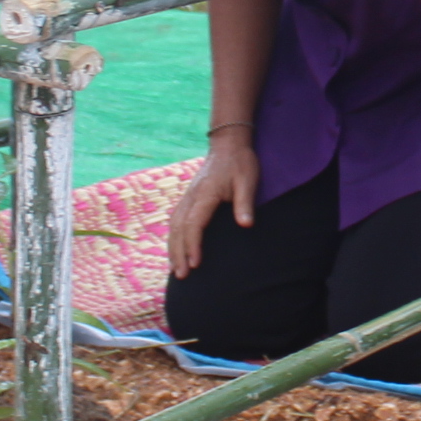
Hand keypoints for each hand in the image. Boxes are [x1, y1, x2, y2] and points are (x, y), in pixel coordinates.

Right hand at [168, 131, 257, 277]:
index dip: (193, 245)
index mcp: (204, 194)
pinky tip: (175, 251)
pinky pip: (176, 221)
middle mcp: (191, 196)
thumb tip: (246, 225)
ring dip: (173, 248)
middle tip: (181, 276)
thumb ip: (244, 203)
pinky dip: (173, 238)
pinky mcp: (188, 198)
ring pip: (174, 226)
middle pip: (179, 228)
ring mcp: (187, 197)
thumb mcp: (248, 179)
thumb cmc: (240, 162)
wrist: (228, 144)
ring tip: (175, 270)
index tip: (195, 263)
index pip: (194, 223)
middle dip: (178, 253)